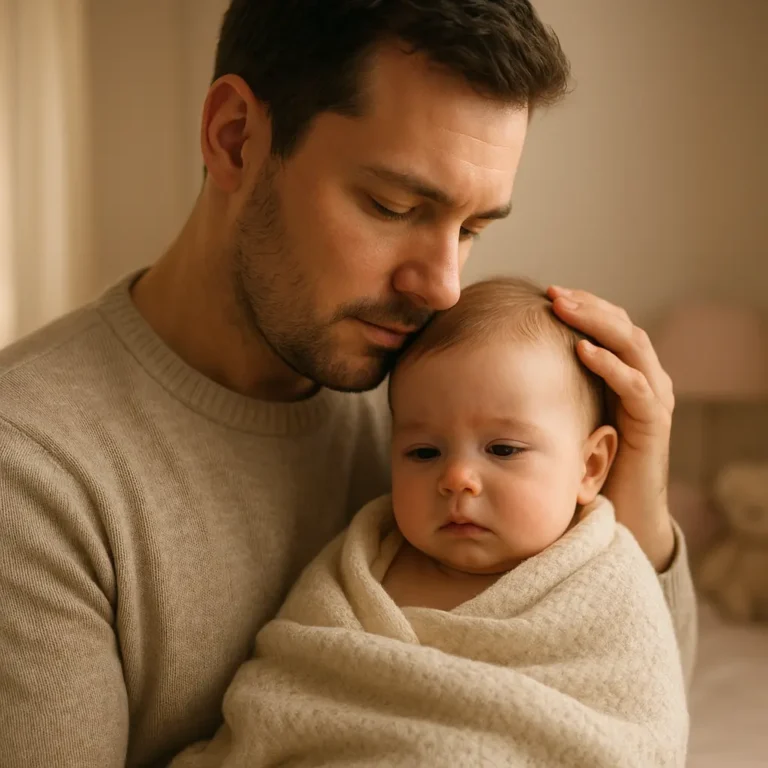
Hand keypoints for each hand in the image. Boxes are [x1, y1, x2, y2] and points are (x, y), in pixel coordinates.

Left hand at [547, 286, 675, 570]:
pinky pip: (636, 386)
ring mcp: (653, 399)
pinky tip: (583, 350)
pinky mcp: (653, 424)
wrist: (619, 513)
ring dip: (598, 323)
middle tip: (554, 292)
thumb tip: (505, 360)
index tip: (547, 292)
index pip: (608, 325)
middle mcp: (644, 379)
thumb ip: (554, 386)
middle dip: (588, 306)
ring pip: (632, 346)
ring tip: (565, 308)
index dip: (582, 305)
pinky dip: (610, 365)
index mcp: (625, 373)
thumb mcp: (568, 413)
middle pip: (622, 325)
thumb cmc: (586, 462)